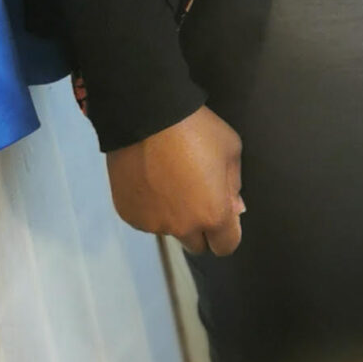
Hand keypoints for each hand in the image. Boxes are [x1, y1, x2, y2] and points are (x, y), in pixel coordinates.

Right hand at [106, 106, 245, 253]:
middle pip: (196, 245)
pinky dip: (149, 206)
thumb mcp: (230, 148)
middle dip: (200, 227)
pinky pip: (145, 218)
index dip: (227, 232)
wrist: (147, 115)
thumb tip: (232, 208)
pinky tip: (148, 180)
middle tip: (194, 197)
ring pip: (168, 229)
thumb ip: (233, 184)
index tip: (222, 216)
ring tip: (167, 181)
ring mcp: (152, 223)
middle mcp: (182, 227)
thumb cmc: (197, 129)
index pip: (225, 246)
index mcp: (213, 214)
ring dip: (172, 215)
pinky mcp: (128, 214)